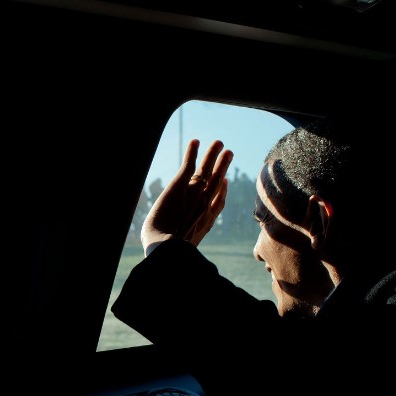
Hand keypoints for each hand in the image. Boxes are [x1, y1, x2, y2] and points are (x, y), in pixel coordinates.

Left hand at [141, 139, 232, 254]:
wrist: (167, 247)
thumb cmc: (172, 254)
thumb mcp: (185, 251)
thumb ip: (188, 246)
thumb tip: (180, 251)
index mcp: (206, 220)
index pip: (217, 202)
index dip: (222, 190)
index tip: (224, 181)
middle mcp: (203, 204)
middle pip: (216, 180)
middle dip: (223, 166)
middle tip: (229, 153)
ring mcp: (194, 193)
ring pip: (206, 169)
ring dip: (213, 155)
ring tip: (219, 143)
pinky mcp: (180, 185)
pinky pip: (188, 164)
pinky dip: (192, 152)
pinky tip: (196, 141)